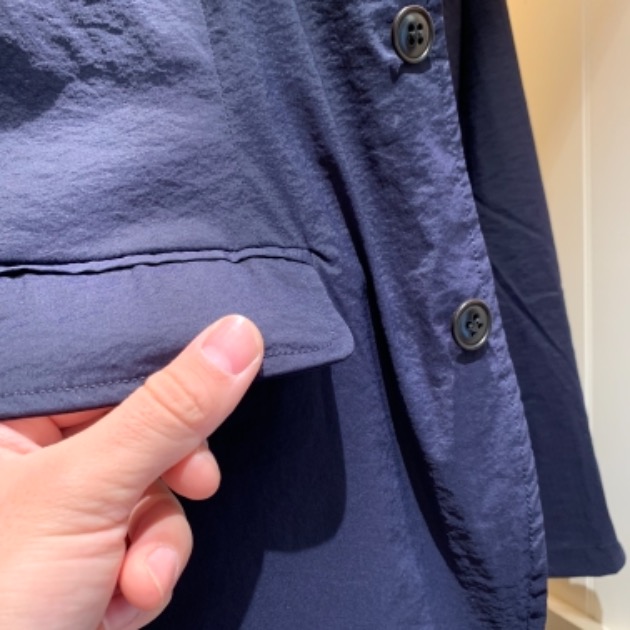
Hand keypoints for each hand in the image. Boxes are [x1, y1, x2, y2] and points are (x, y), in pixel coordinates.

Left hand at [0, 315, 262, 629]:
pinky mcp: (92, 557)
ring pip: (155, 494)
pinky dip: (146, 576)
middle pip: (145, 434)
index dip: (169, 381)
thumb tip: (239, 335)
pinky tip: (119, 606)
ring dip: (159, 544)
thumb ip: (170, 411)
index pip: (108, 369)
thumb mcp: (90, 490)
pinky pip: (148, 540)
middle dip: (172, 480)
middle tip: (194, 488)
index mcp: (11, 422)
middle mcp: (37, 459)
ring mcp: (68, 511)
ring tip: (133, 584)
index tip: (219, 392)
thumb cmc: (0, 599)